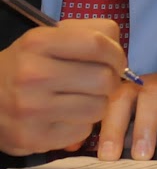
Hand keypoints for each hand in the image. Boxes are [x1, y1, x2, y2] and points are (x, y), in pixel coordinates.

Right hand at [0, 20, 124, 155]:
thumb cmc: (25, 65)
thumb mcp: (48, 37)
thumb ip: (88, 32)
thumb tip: (118, 47)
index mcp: (38, 43)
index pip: (98, 44)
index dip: (116, 54)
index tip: (115, 61)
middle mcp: (33, 75)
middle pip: (103, 79)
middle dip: (110, 81)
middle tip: (99, 83)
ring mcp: (31, 109)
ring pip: (98, 107)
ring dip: (97, 104)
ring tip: (80, 99)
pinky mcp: (33, 137)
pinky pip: (82, 131)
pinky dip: (81, 125)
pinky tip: (65, 117)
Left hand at [95, 64, 156, 159]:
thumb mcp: (145, 125)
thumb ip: (127, 140)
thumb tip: (105, 166)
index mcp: (130, 92)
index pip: (107, 106)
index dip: (98, 130)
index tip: (97, 158)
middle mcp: (149, 85)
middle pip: (125, 96)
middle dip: (114, 126)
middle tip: (111, 157)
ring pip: (155, 97)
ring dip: (145, 126)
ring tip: (143, 156)